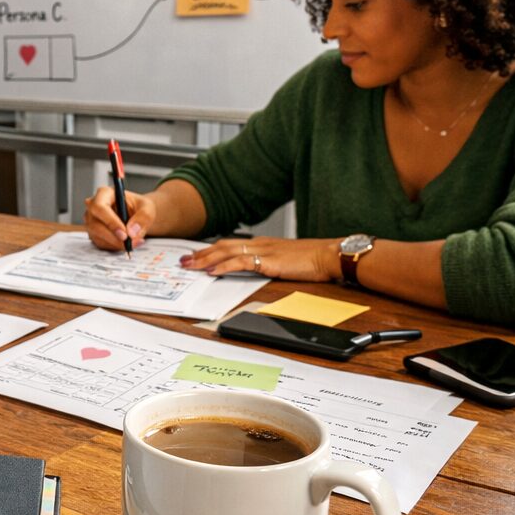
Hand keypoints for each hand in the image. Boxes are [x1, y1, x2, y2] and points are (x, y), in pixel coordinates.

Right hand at [84, 185, 154, 250]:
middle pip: (95, 224)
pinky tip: (127, 243)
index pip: (100, 207)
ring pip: (97, 236)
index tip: (124, 234)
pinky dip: (115, 246)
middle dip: (113, 236)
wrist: (137, 215)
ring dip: (116, 243)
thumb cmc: (139, 207)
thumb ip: (143, 217)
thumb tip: (131, 232)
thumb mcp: (147, 208)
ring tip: (134, 243)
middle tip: (128, 243)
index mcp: (104, 194)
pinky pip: (101, 243)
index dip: (110, 222)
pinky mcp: (94, 233)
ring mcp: (91, 221)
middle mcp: (93, 206)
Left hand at [181, 236, 342, 280]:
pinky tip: (212, 271)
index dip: (211, 249)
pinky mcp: (269, 261)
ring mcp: (263, 251)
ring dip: (206, 259)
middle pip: (223, 246)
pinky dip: (224, 266)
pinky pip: (241, 262)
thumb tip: (258, 270)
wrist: (330, 255)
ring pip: (227, 252)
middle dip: (201, 253)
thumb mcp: (286, 259)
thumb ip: (270, 262)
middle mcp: (260, 244)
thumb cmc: (313, 260)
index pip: (230, 244)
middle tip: (184, 260)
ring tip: (190, 265)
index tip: (196, 255)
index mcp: (263, 244)